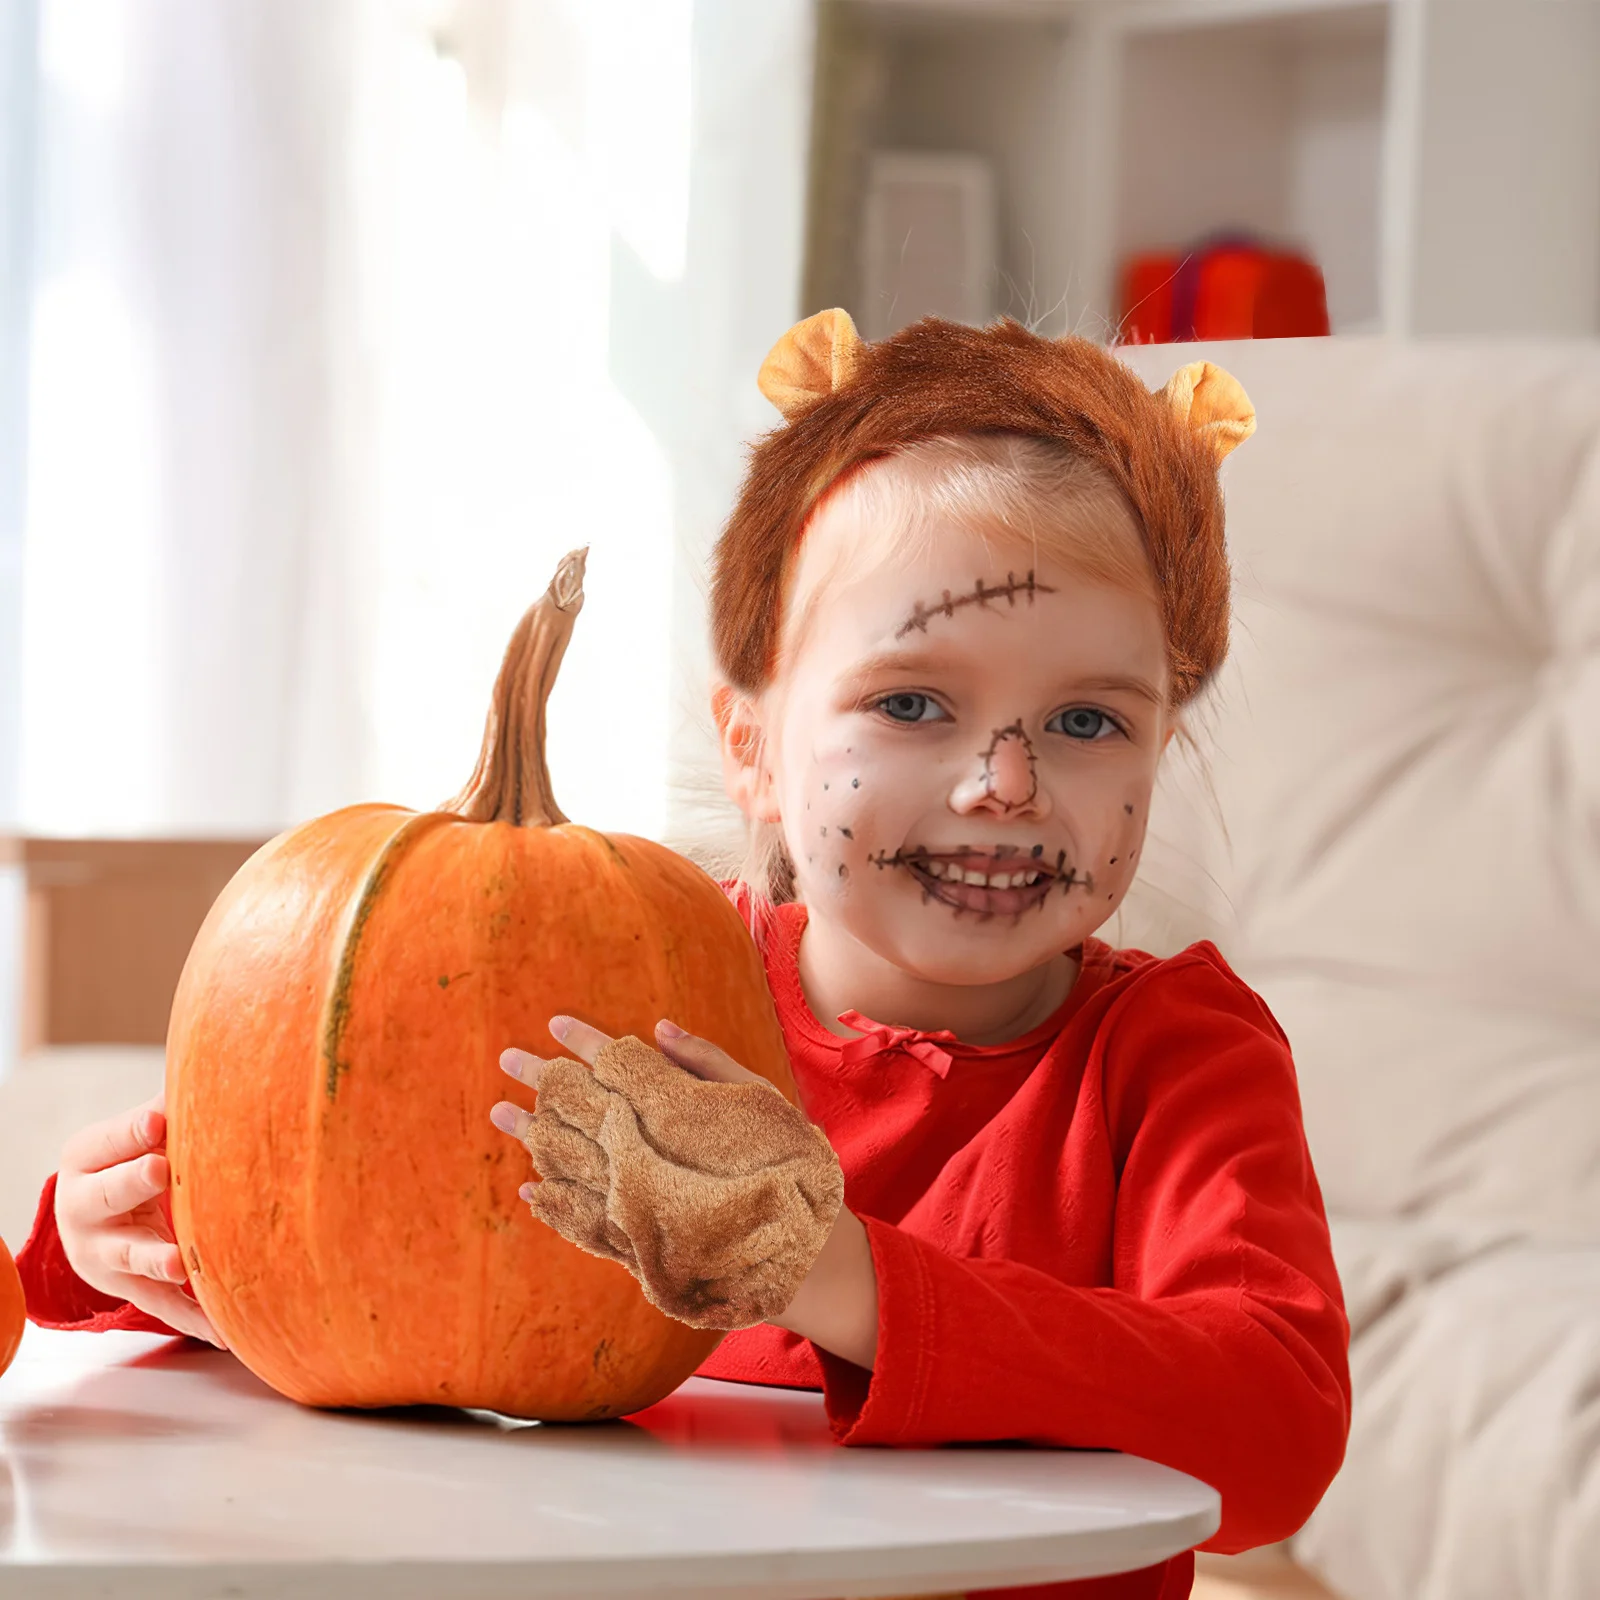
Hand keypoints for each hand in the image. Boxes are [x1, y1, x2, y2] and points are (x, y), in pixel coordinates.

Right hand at [54, 1092, 225, 1346]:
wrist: (95, 1216)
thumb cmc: (131, 1157)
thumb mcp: (136, 1132)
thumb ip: (168, 1105)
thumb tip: (216, 1062)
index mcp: (87, 1157)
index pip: (109, 1140)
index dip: (133, 1130)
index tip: (158, 1118)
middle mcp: (83, 1206)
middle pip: (108, 1194)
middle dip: (135, 1182)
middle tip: (162, 1169)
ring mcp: (101, 1253)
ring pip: (127, 1257)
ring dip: (156, 1260)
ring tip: (180, 1263)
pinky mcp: (125, 1288)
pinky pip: (159, 1304)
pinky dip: (191, 1316)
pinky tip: (223, 1330)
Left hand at [491, 1017, 845, 1333]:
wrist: (794, 1255)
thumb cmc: (787, 1166)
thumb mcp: (760, 1100)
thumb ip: (707, 1063)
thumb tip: (658, 1028)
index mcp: (672, 1111)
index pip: (617, 1066)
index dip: (584, 1042)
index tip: (554, 1023)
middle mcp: (642, 1152)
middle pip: (578, 1108)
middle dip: (541, 1079)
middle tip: (506, 1058)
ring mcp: (629, 1199)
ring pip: (566, 1161)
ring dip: (532, 1134)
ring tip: (500, 1112)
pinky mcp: (629, 1241)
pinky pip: (576, 1219)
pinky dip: (549, 1202)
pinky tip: (528, 1186)